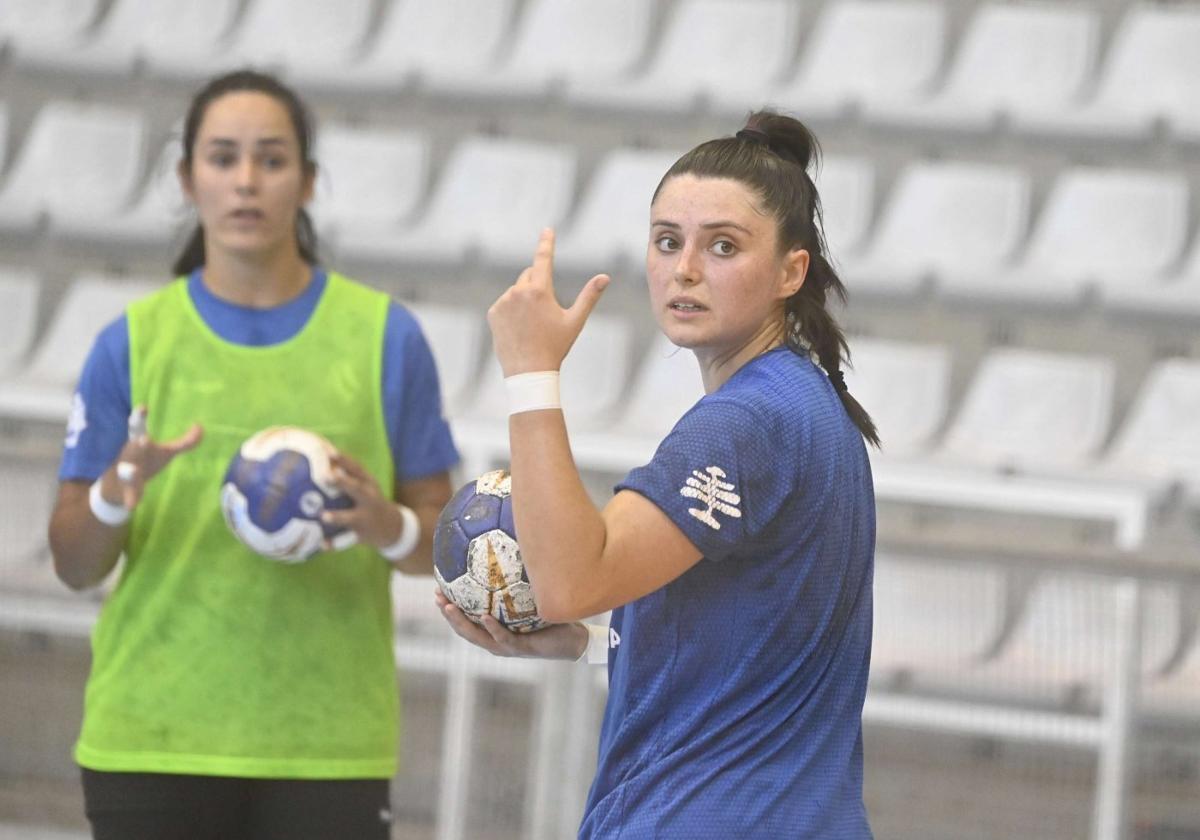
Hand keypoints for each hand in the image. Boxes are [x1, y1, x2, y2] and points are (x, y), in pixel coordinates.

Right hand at [102, 406, 202, 509]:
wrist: (119, 486)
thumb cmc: (147, 462)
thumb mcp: (166, 452)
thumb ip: (185, 441)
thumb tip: (201, 427)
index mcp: (138, 443)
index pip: (138, 427)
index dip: (139, 417)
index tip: (143, 407)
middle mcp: (130, 455)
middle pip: (133, 447)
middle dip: (138, 443)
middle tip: (142, 440)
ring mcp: (127, 472)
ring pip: (127, 471)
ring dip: (130, 471)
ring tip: (133, 471)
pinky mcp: (128, 489)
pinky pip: (129, 495)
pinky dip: (131, 500)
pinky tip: (132, 506)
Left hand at [322, 451, 402, 550]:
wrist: (393, 527)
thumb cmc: (370, 501)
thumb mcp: (365, 486)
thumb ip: (346, 475)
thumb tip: (320, 455)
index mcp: (368, 484)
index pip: (357, 468)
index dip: (343, 459)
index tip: (329, 452)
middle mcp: (369, 499)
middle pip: (357, 489)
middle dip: (343, 482)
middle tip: (327, 476)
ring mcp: (367, 518)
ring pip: (352, 518)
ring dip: (338, 516)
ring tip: (324, 516)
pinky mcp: (363, 535)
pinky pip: (347, 540)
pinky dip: (335, 543)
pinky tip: (322, 545)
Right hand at [435, 589, 587, 659]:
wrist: (575, 639)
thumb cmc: (552, 616)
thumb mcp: (533, 596)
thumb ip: (519, 579)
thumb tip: (513, 548)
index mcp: (495, 630)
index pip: (466, 620)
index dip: (449, 608)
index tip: (437, 590)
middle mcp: (496, 640)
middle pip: (464, 629)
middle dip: (448, 614)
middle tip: (436, 596)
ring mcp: (507, 647)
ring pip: (477, 637)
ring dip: (460, 622)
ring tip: (448, 606)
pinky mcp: (522, 648)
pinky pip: (504, 638)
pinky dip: (492, 628)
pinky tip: (483, 616)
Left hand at [487, 227, 609, 375]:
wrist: (529, 371)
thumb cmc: (555, 347)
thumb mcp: (575, 321)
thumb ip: (589, 296)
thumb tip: (605, 277)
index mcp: (540, 291)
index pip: (543, 259)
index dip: (546, 242)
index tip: (547, 229)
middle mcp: (519, 291)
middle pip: (529, 276)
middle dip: (538, 285)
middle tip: (545, 312)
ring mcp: (503, 302)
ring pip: (516, 291)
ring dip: (524, 300)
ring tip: (531, 326)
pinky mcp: (493, 312)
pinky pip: (504, 303)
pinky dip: (511, 311)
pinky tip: (518, 329)